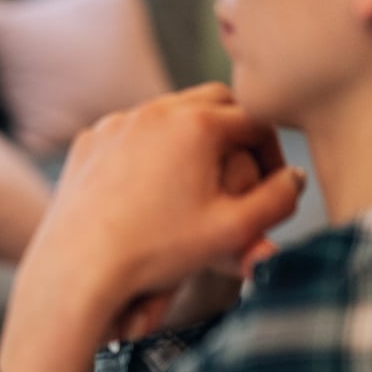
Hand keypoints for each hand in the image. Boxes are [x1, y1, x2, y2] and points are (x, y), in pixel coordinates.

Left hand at [0, 84, 304, 371]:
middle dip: (236, 130)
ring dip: (193, 134)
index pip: (256, 121)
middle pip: (214, 102)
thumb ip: (277, 202)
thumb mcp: (232, 232)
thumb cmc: (156, 254)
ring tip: (204, 169)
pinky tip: (156, 177)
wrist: (76, 269)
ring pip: (169, 112)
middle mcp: (155, 111)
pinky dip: (149, 146)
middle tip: (245, 163)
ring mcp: (116, 123)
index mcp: (197, 125)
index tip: (274, 181)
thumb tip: (294, 178)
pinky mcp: (88, 142)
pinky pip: (128, 132)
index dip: (273, 151)